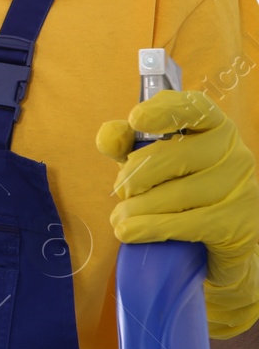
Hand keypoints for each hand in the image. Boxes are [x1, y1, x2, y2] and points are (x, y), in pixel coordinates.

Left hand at [97, 89, 258, 337]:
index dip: (165, 110)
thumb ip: (128, 145)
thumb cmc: (183, 188)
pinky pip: (188, 224)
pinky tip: (127, 232)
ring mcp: (241, 188)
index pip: (196, 109)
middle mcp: (235, 153)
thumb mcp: (153, 162)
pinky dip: (150, 227)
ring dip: (138, 207)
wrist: (222, 239)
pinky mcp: (238, 223)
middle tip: (120, 190)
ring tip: (119, 218)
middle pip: (176, 155)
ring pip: (179, 194)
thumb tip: (107, 134)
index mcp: (214, 128)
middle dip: (137, 174)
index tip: (136, 119)